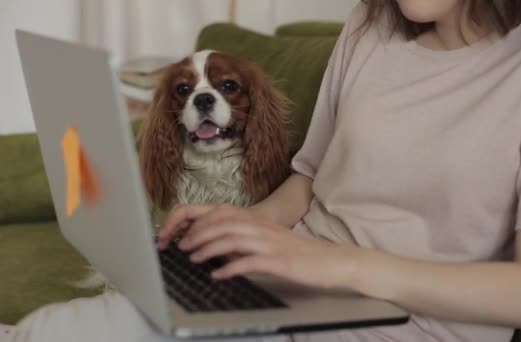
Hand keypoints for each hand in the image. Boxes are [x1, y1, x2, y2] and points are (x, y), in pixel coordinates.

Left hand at [158, 204, 360, 289]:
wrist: (332, 261)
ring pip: (233, 238)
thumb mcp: (269, 242)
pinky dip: (231, 268)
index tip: (182, 234)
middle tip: (182, 247)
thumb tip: (217, 247)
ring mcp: (271, 243)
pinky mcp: (280, 261)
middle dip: (198, 233)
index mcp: (259, 221)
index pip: (222, 213)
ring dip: (208, 248)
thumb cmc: (299, 254)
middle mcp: (263, 228)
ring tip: (194, 259)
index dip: (198, 221)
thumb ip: (245, 241)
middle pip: (223, 222)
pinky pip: (250, 262)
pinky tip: (218, 276)